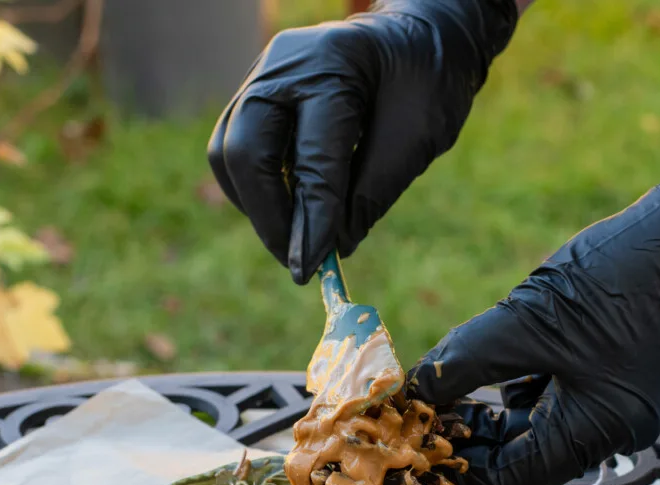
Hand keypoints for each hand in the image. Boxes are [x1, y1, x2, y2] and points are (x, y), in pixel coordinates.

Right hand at [207, 0, 517, 283]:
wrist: (423, 40)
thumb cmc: (430, 83)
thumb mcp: (418, 140)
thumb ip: (370, 193)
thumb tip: (327, 248)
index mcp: (333, 65)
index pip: (310, 157)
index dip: (311, 220)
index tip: (312, 269)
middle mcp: (285, 64)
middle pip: (244, 149)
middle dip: (268, 216)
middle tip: (295, 263)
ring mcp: (265, 75)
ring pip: (229, 150)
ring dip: (257, 206)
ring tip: (293, 245)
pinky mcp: (260, 93)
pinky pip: (239, 145)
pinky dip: (258, 188)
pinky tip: (289, 215)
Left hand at [409, 129, 659, 484]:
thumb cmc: (619, 275)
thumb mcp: (527, 320)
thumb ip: (466, 361)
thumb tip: (416, 391)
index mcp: (598, 432)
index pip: (514, 479)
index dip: (462, 464)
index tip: (420, 438)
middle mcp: (614, 432)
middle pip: (526, 456)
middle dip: (475, 435)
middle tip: (429, 407)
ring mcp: (619, 406)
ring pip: (540, 426)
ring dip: (495, 409)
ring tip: (453, 383)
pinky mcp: (619, 379)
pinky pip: (560, 399)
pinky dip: (524, 387)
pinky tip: (495, 364)